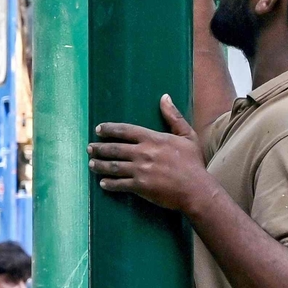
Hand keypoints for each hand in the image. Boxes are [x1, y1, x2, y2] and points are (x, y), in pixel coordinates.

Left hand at [88, 94, 217, 213]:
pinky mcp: (140, 186)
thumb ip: (173, 117)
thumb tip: (164, 97)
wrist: (197, 190)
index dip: (109, 129)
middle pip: (114, 148)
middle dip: (99, 148)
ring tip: (91, 164)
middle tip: (89, 148)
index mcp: (153, 139)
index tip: (98, 129)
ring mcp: (140, 170)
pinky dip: (109, 183)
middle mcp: (143, 153)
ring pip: (113, 166)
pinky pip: (119, 184)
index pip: (125, 130)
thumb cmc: (193, 163)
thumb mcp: (187, 136)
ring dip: (100, 165)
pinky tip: (103, 183)